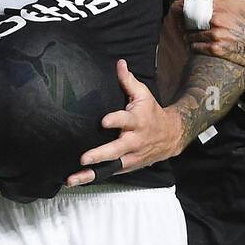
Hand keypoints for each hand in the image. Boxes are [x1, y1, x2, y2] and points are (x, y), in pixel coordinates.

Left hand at [66, 59, 183, 186]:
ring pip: (111, 166)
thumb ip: (128, 81)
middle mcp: (134, 141)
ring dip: (91, 174)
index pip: (125, 120)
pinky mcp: (127, 166)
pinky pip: (109, 172)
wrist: (171, 136)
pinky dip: (94, 177)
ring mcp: (131, 156)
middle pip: (116, 149)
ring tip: (72, 178)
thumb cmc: (151, 113)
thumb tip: (119, 63)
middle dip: (100, 154)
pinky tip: (76, 181)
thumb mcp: (143, 95)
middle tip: (83, 158)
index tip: (103, 121)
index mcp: (137, 121)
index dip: (115, 121)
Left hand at [176, 0, 244, 71]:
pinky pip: (196, 47)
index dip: (182, 6)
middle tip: (181, 22)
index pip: (193, 4)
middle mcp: (217, 20)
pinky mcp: (216, 49)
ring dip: (188, 35)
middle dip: (184, 21)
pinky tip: (194, 44)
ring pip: (191, 34)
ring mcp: (216, 35)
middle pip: (189, 20)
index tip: (176, 6)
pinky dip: (193, 46)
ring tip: (187, 34)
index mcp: (222, 6)